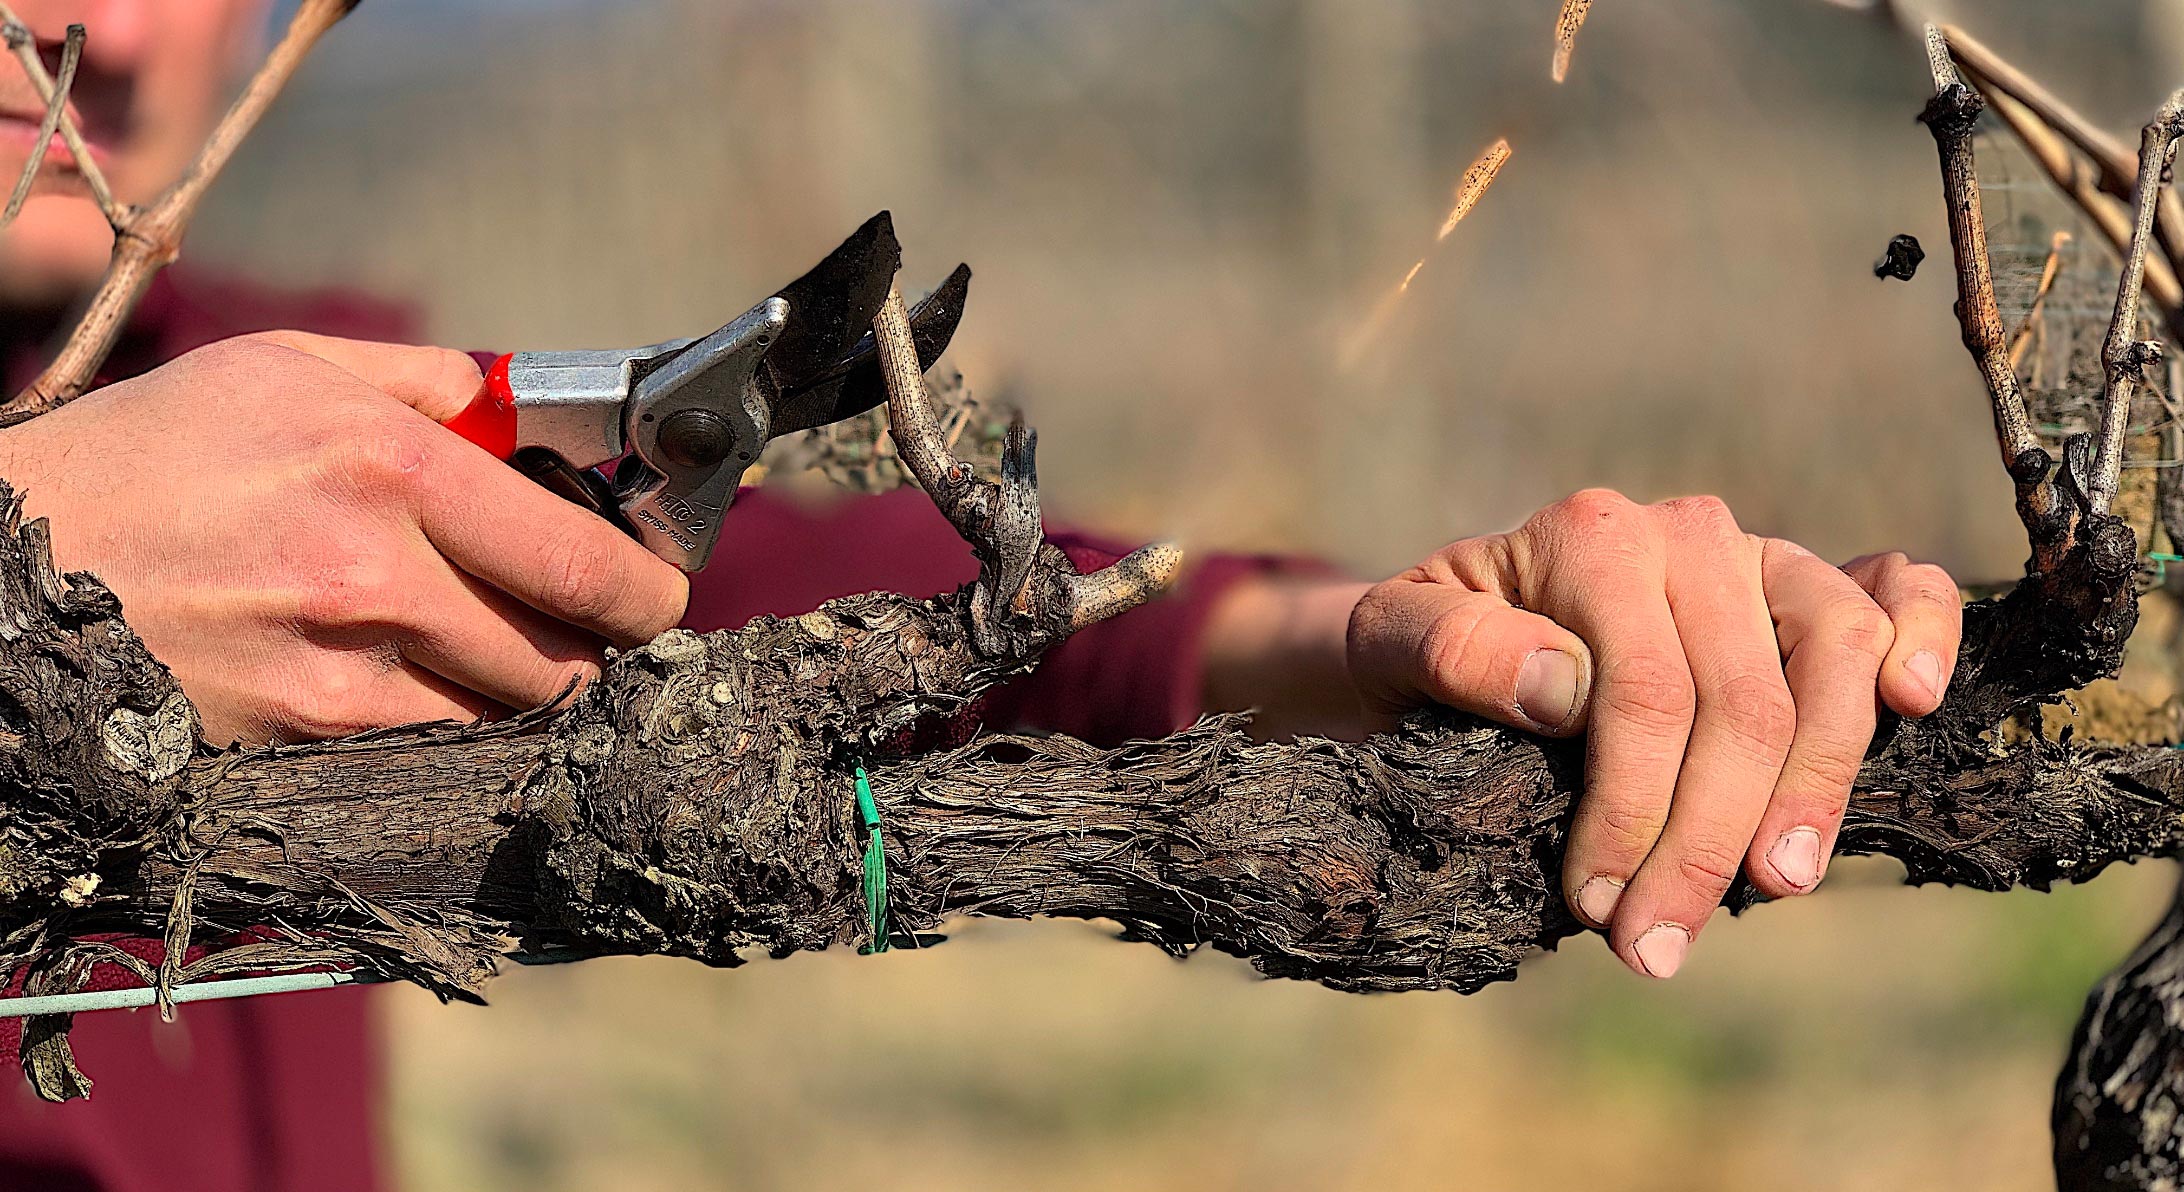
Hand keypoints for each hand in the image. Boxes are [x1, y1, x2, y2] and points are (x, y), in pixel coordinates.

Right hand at [0, 332, 688, 744]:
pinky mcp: (302, 734)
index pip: (580, 555)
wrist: (17, 564)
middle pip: (561, 651)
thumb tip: (523, 407)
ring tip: (509, 653)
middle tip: (596, 630)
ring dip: (531, 690)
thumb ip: (425, 382)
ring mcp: (340, 666)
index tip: (661, 593)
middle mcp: (376, 571)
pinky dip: (460, 726)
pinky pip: (435, 748)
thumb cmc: (153, 453)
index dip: (647, 590)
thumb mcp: (283, 369)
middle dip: (598, 646)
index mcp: (388, 463)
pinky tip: (434, 691)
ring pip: (508, 709)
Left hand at [1345, 489, 1960, 977]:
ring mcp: (1761, 557)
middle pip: (1741, 701)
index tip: (1594, 907)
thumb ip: (1453, 650)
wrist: (1445, 627)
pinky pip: (1898, 586)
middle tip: (1659, 948)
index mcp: (1594, 537)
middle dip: (1704, 842)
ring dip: (1814, 788)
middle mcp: (1689, 534)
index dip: (1629, 814)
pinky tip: (1916, 705)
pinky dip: (1925, 632)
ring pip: (1832, 662)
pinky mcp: (1810, 587)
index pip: (1642, 694)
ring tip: (1777, 885)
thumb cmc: (1424, 645)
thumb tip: (1559, 686)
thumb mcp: (1393, 639)